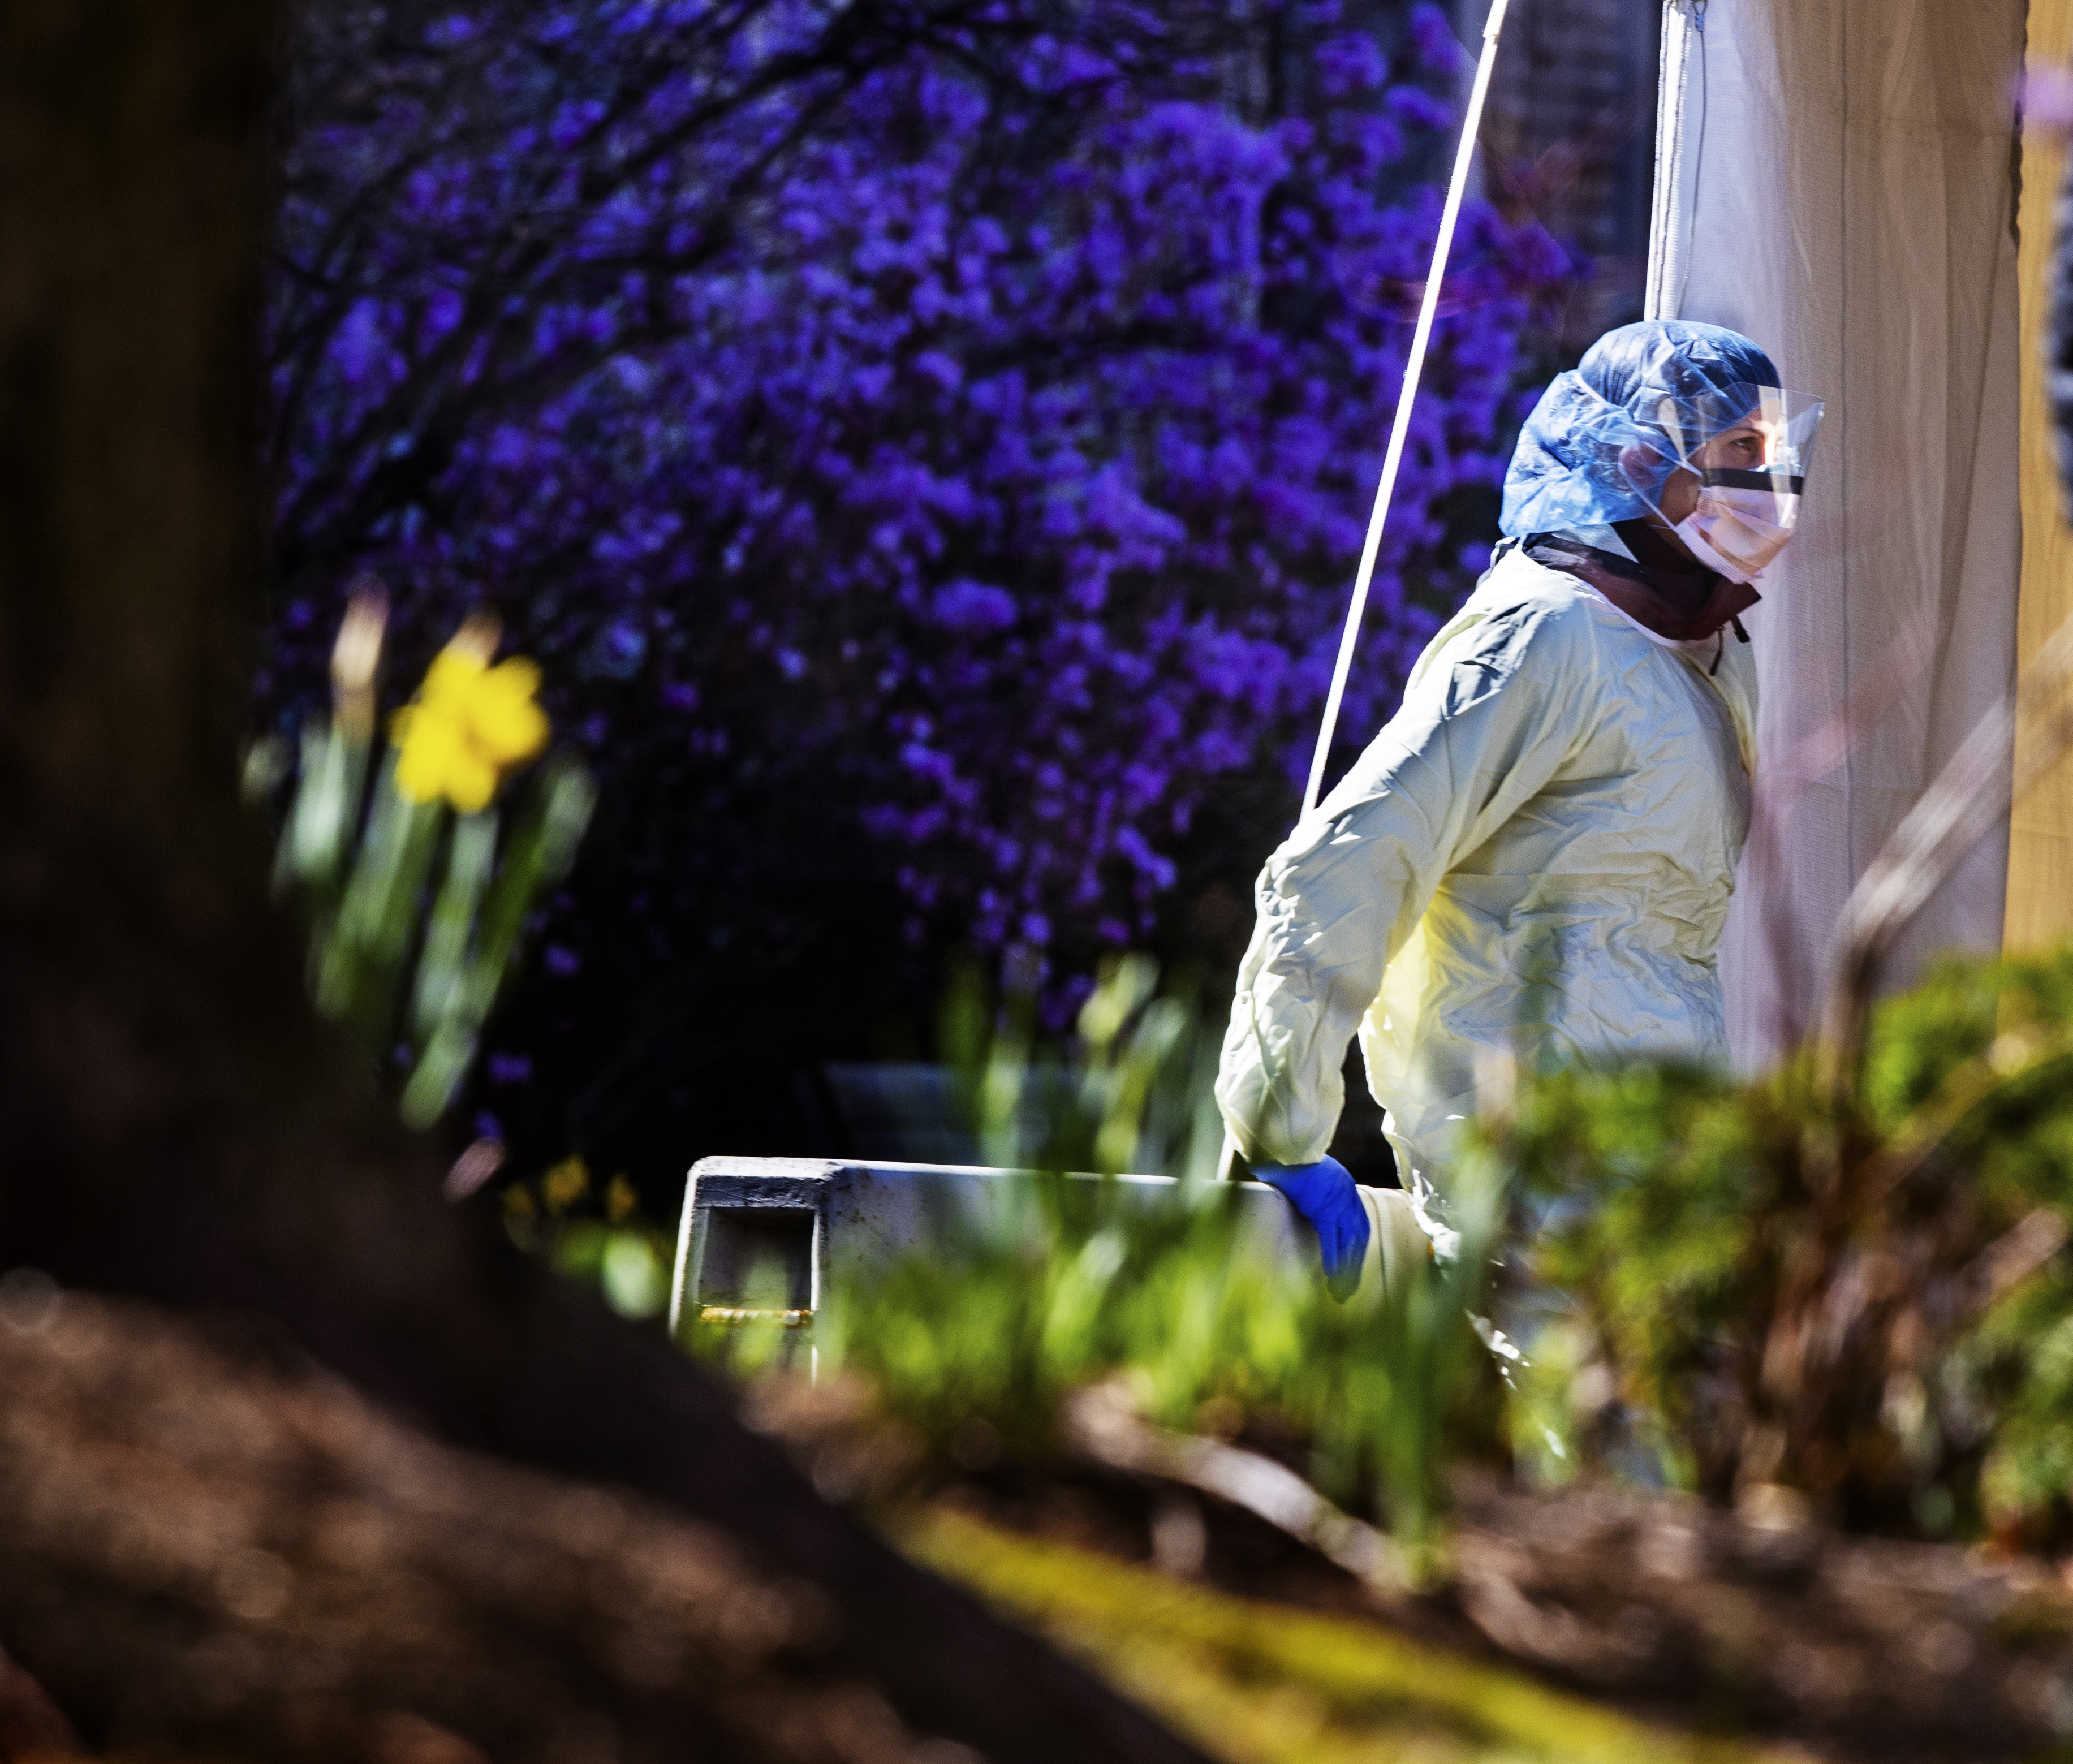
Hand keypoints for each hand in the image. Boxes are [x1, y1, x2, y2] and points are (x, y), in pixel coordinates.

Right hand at [1251, 1155, 1368, 1296]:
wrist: (1285, 1147)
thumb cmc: (1291, 1160)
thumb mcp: (1311, 1175)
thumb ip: (1315, 1192)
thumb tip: (1306, 1205)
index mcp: (1345, 1189)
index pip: (1358, 1223)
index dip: (1357, 1247)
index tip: (1354, 1266)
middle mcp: (1348, 1197)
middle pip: (1359, 1236)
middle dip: (1357, 1264)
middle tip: (1350, 1289)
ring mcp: (1339, 1203)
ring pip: (1351, 1242)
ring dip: (1348, 1268)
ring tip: (1342, 1291)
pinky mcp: (1324, 1209)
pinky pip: (1332, 1239)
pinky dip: (1334, 1259)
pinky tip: (1332, 1277)